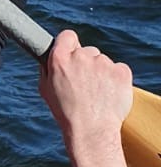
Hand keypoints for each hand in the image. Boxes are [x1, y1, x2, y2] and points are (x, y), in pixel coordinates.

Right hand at [40, 30, 132, 144]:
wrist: (91, 130)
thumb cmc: (66, 113)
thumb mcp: (46, 89)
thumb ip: (48, 68)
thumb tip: (51, 56)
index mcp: (60, 59)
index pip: (67, 36)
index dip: (69, 44)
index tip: (72, 51)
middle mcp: (81, 56)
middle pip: (87, 51)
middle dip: (87, 63)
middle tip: (85, 84)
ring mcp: (103, 63)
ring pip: (103, 62)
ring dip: (101, 73)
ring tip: (97, 94)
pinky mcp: (121, 71)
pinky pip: (119, 69)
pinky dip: (116, 79)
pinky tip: (109, 94)